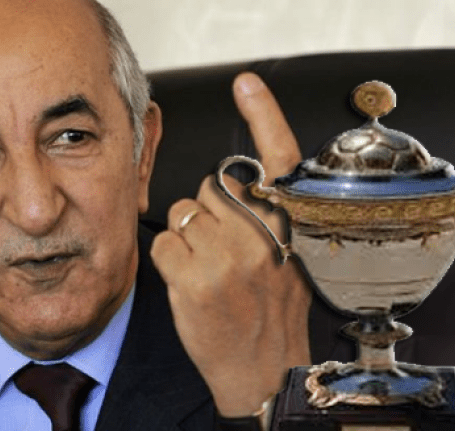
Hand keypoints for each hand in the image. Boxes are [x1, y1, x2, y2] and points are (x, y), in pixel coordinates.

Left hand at [150, 72, 310, 416]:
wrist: (264, 370)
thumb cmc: (271, 315)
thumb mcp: (288, 259)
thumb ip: (268, 218)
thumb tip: (237, 184)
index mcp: (290, 227)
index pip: (280, 159)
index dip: (264, 115)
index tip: (247, 83)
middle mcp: (261, 235)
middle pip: (213, 186)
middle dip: (209, 211)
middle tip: (224, 250)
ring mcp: (227, 256)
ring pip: (184, 213)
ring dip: (188, 236)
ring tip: (210, 271)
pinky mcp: (193, 277)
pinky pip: (164, 241)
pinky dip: (169, 260)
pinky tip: (191, 283)